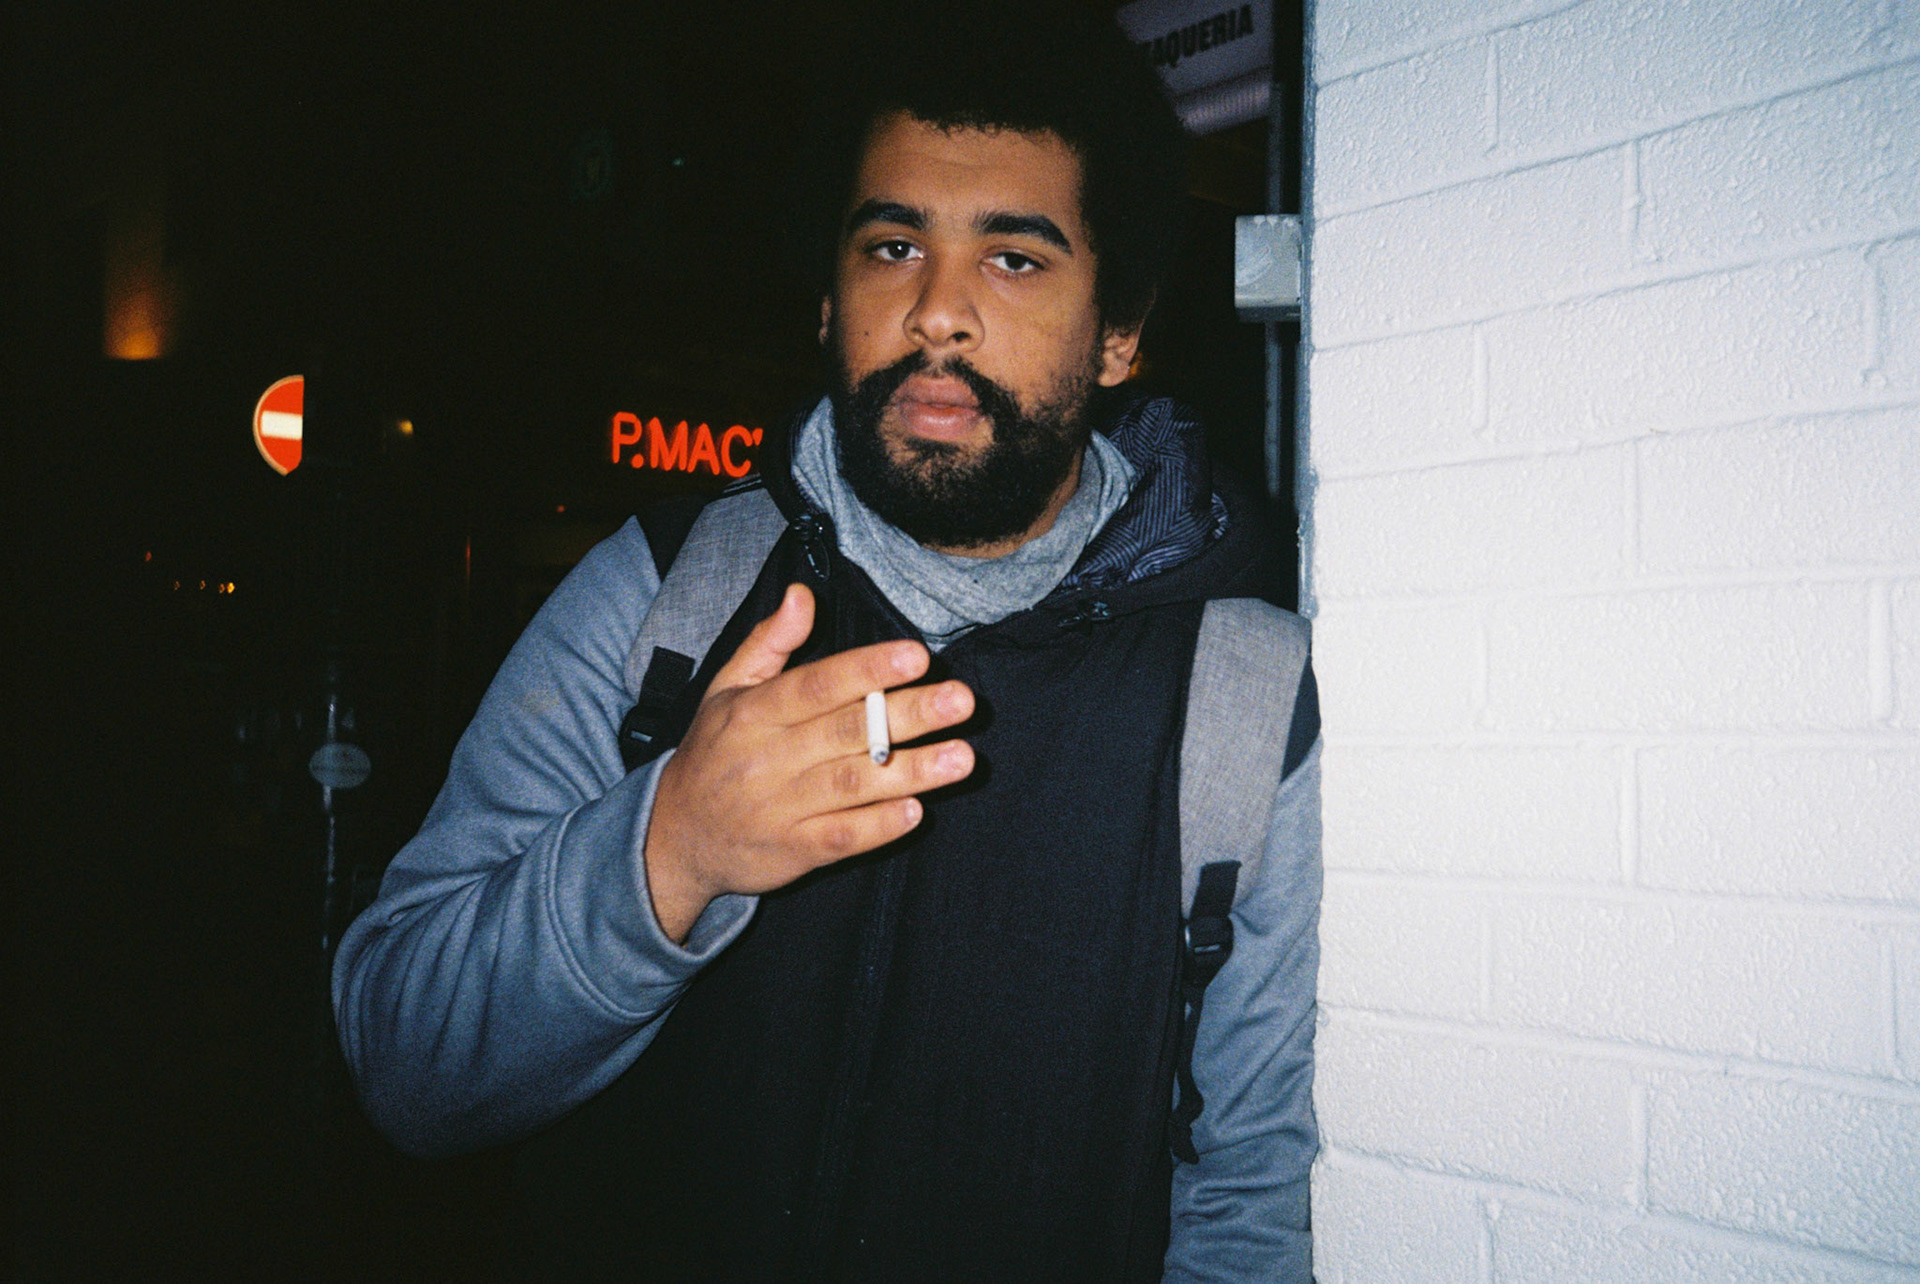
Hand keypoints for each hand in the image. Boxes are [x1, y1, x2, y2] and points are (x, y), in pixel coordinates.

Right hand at [643, 583, 975, 941]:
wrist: (676, 837)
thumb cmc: (715, 751)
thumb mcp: (727, 689)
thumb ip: (769, 642)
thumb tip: (802, 594)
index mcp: (755, 712)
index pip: (817, 685)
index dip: (867, 669)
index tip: (918, 655)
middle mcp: (769, 758)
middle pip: (847, 732)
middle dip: (908, 715)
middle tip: (961, 700)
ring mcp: (781, 808)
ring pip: (852, 786)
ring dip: (911, 772)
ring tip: (963, 757)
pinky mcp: (793, 852)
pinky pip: (840, 839)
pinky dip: (878, 827)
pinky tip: (917, 812)